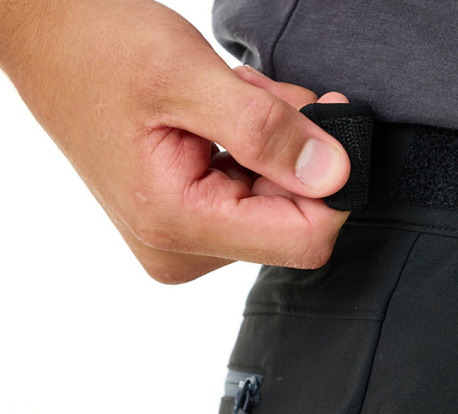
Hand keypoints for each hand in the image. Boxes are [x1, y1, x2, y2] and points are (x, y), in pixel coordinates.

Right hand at [0, 0, 351, 282]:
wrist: (48, 44)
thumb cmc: (97, 49)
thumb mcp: (187, 75)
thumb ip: (265, 129)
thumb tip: (335, 174)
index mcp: (178, 225)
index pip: (302, 239)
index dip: (333, 187)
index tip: (334, 122)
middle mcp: (182, 252)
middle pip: (291, 223)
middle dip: (293, 155)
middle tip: (259, 95)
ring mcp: (184, 244)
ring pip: (275, 207)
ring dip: (272, 147)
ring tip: (228, 99)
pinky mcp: (188, 227)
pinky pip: (252, 199)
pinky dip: (254, 153)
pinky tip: (223, 118)